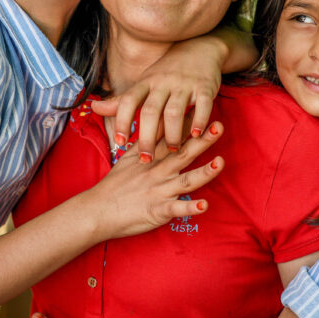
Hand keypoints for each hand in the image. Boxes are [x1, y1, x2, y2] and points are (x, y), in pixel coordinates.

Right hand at [85, 121, 224, 240]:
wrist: (98, 210)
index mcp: (152, 157)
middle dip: (203, 140)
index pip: (172, 136)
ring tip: (220, 162)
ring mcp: (160, 190)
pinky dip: (190, 208)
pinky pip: (177, 210)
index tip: (202, 106)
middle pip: (183, 153)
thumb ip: (145, 140)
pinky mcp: (158, 211)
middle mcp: (159, 171)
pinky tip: (205, 205)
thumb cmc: (115, 184)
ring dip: (204, 172)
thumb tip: (156, 122)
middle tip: (219, 126)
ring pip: (186, 180)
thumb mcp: (128, 156)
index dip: (188, 122)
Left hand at [91, 37, 224, 159]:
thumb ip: (121, 101)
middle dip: (146, 137)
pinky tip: (196, 134)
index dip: (122, 122)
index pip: (128, 101)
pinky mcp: (205, 87)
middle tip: (145, 158)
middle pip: (150, 111)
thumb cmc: (167, 72)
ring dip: (172, 133)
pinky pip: (202, 105)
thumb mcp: (143, 83)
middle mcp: (162, 83)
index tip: (119, 143)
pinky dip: (199, 120)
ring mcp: (184, 84)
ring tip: (172, 150)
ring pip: (174, 111)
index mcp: (145, 83)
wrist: (199, 49)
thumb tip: (94, 109)